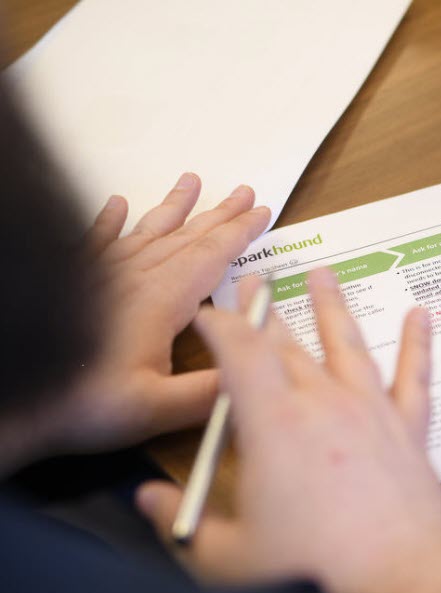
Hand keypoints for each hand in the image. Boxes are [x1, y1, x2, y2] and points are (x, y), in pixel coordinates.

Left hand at [24, 174, 270, 456]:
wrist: (19, 402)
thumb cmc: (83, 405)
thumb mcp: (158, 409)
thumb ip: (211, 391)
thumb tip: (255, 372)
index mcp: (160, 301)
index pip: (211, 256)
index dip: (240, 233)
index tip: (262, 212)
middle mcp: (133, 278)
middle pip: (186, 237)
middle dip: (220, 215)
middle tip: (245, 193)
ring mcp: (100, 275)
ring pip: (147, 232)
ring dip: (174, 208)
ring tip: (192, 182)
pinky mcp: (74, 281)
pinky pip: (96, 240)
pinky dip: (109, 221)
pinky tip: (115, 204)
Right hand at [137, 270, 440, 592]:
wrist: (404, 583)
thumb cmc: (318, 572)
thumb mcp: (227, 558)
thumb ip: (181, 523)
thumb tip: (150, 500)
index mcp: (274, 425)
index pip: (239, 354)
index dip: (220, 326)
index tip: (207, 313)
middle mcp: (325, 405)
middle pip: (288, 345)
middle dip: (265, 312)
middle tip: (255, 283)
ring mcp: (371, 413)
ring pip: (348, 345)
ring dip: (332, 307)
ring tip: (323, 274)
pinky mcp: (409, 432)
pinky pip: (414, 377)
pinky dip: (417, 344)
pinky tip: (420, 316)